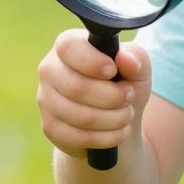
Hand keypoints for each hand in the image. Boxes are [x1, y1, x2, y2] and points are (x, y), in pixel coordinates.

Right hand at [37, 29, 151, 158]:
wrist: (115, 119)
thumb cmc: (123, 84)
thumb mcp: (137, 68)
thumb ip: (136, 58)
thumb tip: (127, 59)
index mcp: (68, 45)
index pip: (69, 48)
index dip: (93, 62)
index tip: (113, 71)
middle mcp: (50, 70)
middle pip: (77, 87)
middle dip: (113, 96)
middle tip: (129, 97)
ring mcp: (46, 100)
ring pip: (81, 116)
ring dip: (114, 118)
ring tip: (126, 114)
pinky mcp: (50, 127)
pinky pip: (79, 137)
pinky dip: (107, 137)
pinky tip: (118, 131)